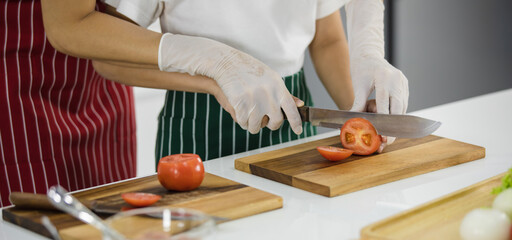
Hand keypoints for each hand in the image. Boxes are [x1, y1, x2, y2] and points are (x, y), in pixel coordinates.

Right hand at [158, 33, 301, 134]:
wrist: (226, 63)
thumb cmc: (249, 71)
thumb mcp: (270, 79)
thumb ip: (283, 94)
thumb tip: (300, 104)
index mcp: (278, 87)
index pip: (292, 109)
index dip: (296, 123)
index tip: (298, 131)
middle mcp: (268, 95)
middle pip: (275, 122)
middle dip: (269, 124)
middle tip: (264, 118)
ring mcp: (254, 101)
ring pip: (257, 126)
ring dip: (252, 123)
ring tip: (247, 110)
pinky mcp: (240, 105)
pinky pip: (243, 123)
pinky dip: (241, 120)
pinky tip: (238, 108)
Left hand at [346, 0, 408, 150]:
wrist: (369, 55)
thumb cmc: (361, 69)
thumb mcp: (358, 86)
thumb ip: (358, 103)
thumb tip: (353, 121)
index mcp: (385, 79)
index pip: (386, 105)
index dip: (384, 122)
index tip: (381, 135)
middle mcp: (397, 80)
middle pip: (399, 109)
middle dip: (393, 127)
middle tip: (387, 141)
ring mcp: (403, 83)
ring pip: (403, 108)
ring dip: (396, 123)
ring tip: (387, 137)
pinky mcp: (405, 86)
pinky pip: (403, 104)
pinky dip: (397, 115)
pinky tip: (390, 125)